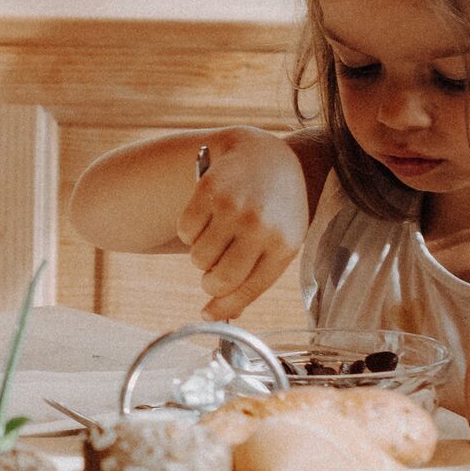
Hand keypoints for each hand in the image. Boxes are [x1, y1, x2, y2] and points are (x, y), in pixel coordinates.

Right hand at [176, 130, 310, 320]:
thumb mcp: (280, 242)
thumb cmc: (275, 208)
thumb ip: (254, 278)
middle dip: (209, 282)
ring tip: (216, 237)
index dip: (223, 307)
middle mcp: (260, 227)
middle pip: (219, 279)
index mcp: (284, 245)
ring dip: (200, 254)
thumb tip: (217, 314)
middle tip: (212, 273)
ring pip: (198, 257)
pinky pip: (185, 231)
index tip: (206, 314)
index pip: (248, 290)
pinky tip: (207, 217)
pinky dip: (189, 231)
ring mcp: (234, 208)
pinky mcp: (209, 191)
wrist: (265, 156)